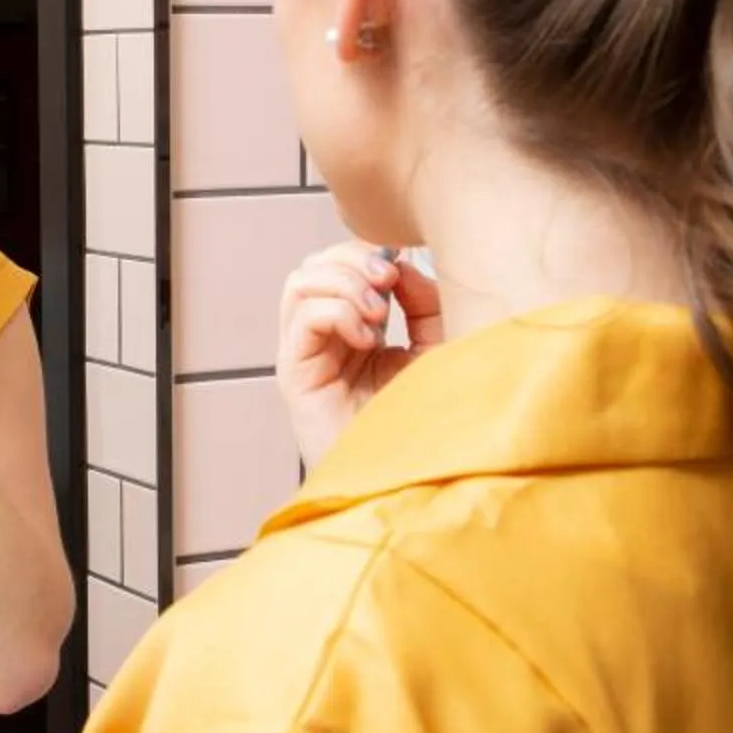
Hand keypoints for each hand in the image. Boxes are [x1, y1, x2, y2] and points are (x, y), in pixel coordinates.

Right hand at [276, 244, 443, 470]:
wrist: (413, 479)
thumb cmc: (428, 422)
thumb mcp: (437, 347)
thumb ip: (423, 302)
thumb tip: (399, 264)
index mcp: (357, 329)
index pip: (341, 264)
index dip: (368, 253)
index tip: (402, 266)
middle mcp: (325, 339)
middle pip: (316, 265)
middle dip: (352, 260)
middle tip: (388, 280)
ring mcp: (306, 355)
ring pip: (300, 282)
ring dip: (343, 283)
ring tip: (377, 312)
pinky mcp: (295, 376)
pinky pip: (302, 318)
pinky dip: (336, 312)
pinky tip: (366, 339)